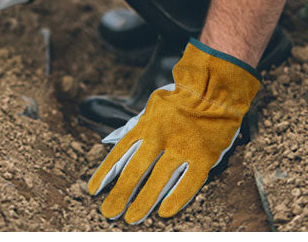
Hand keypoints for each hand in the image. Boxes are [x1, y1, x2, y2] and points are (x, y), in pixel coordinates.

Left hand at [88, 40, 260, 223]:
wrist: (214, 89)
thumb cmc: (180, 101)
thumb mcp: (153, 108)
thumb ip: (136, 127)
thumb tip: (112, 142)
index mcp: (146, 123)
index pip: (120, 151)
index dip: (105, 172)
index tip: (93, 190)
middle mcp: (161, 135)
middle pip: (137, 169)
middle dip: (121, 192)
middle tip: (108, 212)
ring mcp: (183, 146)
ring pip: (160, 179)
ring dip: (144, 201)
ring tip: (131, 218)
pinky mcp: (204, 156)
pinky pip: (189, 183)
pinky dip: (176, 199)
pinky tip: (163, 213)